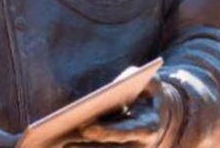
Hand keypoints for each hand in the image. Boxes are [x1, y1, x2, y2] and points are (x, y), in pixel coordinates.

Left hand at [58, 74, 181, 146]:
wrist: (161, 114)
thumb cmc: (148, 93)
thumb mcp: (150, 81)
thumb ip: (136, 78)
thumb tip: (117, 84)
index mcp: (148, 126)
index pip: (124, 131)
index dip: (105, 131)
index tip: (84, 127)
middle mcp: (141, 145)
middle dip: (85, 145)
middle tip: (62, 140)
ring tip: (58, 145)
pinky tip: (65, 146)